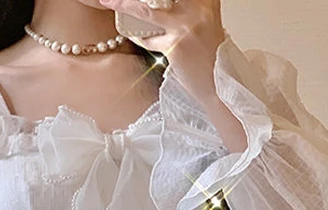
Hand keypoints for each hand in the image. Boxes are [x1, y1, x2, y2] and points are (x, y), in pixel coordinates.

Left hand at [98, 0, 226, 100]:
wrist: (218, 83)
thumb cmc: (209, 55)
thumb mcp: (204, 22)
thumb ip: (189, 8)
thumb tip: (159, 3)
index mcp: (207, 0)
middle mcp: (199, 8)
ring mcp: (186, 26)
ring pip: (146, 11)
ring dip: (123, 4)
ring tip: (109, 1)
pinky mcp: (175, 46)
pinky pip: (148, 39)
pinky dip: (140, 37)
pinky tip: (133, 35)